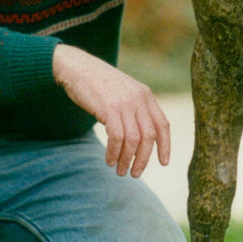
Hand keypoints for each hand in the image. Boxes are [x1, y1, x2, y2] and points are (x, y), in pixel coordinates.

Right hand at [52, 44, 170, 177]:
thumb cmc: (98, 84)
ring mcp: (125, 103)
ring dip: (127, 159)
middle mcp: (139, 99)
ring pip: (134, 140)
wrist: (77, 68)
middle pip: (149, 136)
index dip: (165, 146)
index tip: (164, 163)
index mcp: (146, 95)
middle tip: (135, 173)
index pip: (163, 124)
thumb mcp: (124, 93)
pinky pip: (117, 137)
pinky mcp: (109, 108)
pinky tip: (110, 160)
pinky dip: (114, 153)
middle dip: (144, 159)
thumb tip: (140, 139)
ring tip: (120, 170)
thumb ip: (135, 110)